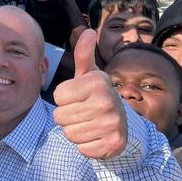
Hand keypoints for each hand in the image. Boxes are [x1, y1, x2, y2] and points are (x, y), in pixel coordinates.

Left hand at [52, 29, 127, 159]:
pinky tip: (96, 136)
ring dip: (75, 131)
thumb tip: (87, 31)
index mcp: (98, 82)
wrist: (123, 124)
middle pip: (60, 117)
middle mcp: (107, 102)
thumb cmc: (97, 96)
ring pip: (69, 134)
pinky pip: (81, 149)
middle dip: (68, 117)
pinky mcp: (113, 144)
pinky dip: (85, 146)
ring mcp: (112, 124)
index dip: (65, 99)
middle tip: (84, 112)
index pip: (58, 96)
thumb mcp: (89, 75)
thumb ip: (83, 54)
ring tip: (89, 123)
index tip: (79, 97)